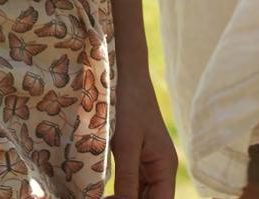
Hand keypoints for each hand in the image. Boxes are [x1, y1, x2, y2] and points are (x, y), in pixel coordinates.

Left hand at [110, 70, 178, 198]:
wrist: (124, 73)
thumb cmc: (128, 103)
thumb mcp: (126, 143)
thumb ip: (127, 178)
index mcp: (164, 167)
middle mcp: (160, 169)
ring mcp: (147, 164)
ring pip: (138, 195)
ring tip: (93, 197)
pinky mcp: (133, 158)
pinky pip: (129, 185)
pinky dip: (116, 193)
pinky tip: (98, 193)